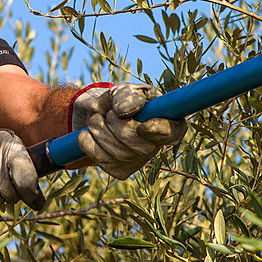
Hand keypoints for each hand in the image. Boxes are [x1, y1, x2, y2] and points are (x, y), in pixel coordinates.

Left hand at [69, 83, 186, 178]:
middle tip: (108, 114)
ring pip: (121, 155)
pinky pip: (104, 161)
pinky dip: (89, 144)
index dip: (160, 132)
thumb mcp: (122, 91)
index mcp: (164, 120)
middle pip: (143, 147)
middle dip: (118, 128)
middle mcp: (156, 144)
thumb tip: (124, 110)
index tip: (142, 126)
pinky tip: (87, 134)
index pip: (174, 132)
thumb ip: (126, 96)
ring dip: (101, 133)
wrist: (95, 114)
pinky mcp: (120, 170)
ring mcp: (139, 161)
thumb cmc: (116, 101)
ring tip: (95, 120)